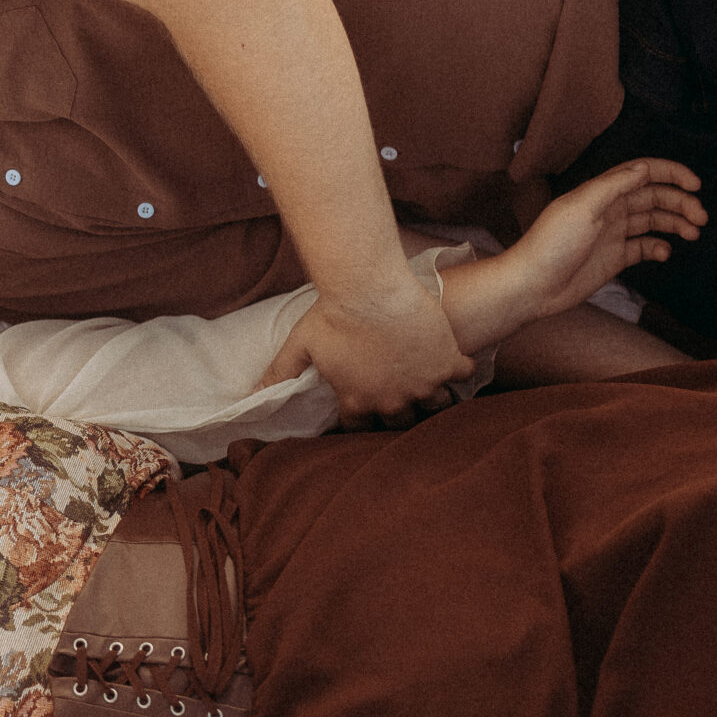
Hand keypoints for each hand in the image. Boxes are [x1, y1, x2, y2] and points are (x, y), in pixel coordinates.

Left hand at [255, 274, 472, 429]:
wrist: (369, 287)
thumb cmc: (331, 313)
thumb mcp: (300, 345)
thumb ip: (280, 374)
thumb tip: (253, 394)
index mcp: (356, 402)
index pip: (358, 429)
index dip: (361, 420)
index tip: (365, 410)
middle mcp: (391, 401)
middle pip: (400, 423)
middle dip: (399, 413)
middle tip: (400, 397)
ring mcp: (423, 384)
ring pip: (436, 405)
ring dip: (432, 397)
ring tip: (430, 386)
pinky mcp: (448, 362)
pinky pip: (463, 376)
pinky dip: (460, 369)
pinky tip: (454, 361)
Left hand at [495, 159, 705, 325]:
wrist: (532, 286)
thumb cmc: (550, 244)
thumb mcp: (582, 207)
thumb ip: (614, 185)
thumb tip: (644, 168)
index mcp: (601, 192)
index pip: (643, 173)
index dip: (671, 174)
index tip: (695, 185)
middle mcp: (609, 210)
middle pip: (654, 197)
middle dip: (680, 203)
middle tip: (701, 218)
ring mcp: (612, 234)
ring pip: (653, 221)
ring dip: (676, 224)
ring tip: (693, 233)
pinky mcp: (614, 258)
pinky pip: (644, 247)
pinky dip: (659, 247)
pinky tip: (664, 253)